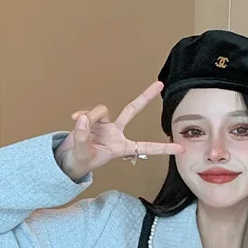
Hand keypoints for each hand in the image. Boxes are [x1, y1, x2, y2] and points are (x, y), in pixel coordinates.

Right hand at [55, 80, 184, 180]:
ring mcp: (105, 125)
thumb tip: (82, 118)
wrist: (68, 160)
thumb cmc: (80, 162)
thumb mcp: (82, 154)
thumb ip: (82, 137)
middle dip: (145, 97)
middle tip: (160, 85)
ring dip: (90, 117)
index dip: (162, 148)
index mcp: (121, 148)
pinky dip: (80, 116)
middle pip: (132, 110)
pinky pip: (88, 112)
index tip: (179, 148)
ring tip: (80, 126)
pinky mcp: (93, 120)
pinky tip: (73, 119)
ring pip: (102, 111)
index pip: (145, 147)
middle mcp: (116, 133)